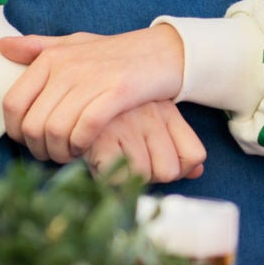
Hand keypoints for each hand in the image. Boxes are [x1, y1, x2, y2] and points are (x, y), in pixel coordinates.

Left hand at [0, 25, 187, 162]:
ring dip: (61, 152)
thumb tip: (1, 47)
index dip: (16, 132)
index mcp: (50, 58)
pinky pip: (85, 129)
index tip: (31, 141)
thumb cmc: (116, 53)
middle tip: (54, 154)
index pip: (12, 104)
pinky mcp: (117, 92)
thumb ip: (38, 47)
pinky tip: (87, 148)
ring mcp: (91, 79)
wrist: (165, 51)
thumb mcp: (75, 44)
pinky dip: (81, 146)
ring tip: (71, 154)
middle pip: (33, 124)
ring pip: (56, 131)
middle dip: (39, 149)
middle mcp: (66, 67)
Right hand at [83, 100, 206, 182]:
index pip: (194, 156)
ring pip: (144, 176)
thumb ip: (177, 145)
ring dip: (125, 176)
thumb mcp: (150, 119)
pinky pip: (118, 177)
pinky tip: (96, 160)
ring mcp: (128, 125)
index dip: (179, 169)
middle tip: (127, 162)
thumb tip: (197, 172)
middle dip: (148, 175)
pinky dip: (106, 176)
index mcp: (167, 111)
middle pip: (170, 171)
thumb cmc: (112, 110)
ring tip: (109, 159)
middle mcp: (152, 115)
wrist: (66, 87)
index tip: (157, 164)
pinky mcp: (101, 136)